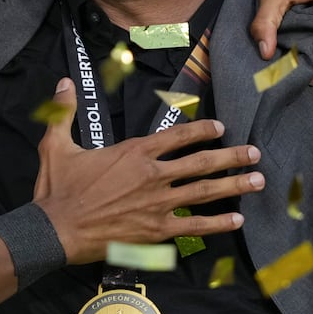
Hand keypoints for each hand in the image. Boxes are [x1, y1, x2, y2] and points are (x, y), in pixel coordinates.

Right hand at [32, 79, 263, 263]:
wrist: (55, 229)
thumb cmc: (57, 189)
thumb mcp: (56, 144)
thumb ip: (64, 111)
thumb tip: (65, 82)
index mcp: (134, 152)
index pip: (177, 136)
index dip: (202, 131)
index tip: (221, 128)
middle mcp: (152, 174)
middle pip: (201, 162)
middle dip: (232, 157)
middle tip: (255, 154)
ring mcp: (157, 204)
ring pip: (204, 192)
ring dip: (234, 186)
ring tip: (258, 182)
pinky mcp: (156, 231)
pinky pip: (194, 226)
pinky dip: (217, 223)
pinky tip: (237, 221)